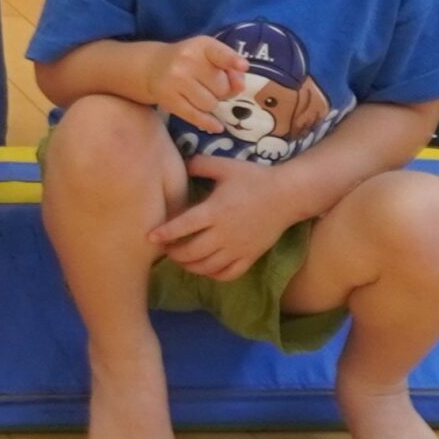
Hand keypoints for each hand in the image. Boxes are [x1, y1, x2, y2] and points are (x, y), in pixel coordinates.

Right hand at [143, 36, 248, 133]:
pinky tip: (216, 126)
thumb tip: (240, 87)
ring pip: (210, 104)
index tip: (243, 67)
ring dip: (211, 104)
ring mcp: (175, 79)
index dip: (232, 61)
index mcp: (202, 46)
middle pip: (221, 87)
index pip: (219, 53)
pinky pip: (196, 116)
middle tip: (210, 86)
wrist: (152, 66)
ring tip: (201, 95)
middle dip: (221, 91)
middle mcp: (186, 60)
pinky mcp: (168, 98)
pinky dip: (208, 123)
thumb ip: (230, 68)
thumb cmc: (189, 61)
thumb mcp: (209, 56)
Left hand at [150, 152, 286, 281]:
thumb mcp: (224, 166)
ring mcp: (238, 248)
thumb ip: (199, 165)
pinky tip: (204, 268)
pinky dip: (212, 275)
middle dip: (174, 253)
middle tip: (164, 248)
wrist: (288, 195)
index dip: (165, 233)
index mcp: (215, 211)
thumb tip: (180, 164)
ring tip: (180, 259)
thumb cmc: (254, 178)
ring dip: (189, 266)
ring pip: (208, 266)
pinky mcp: (251, 256)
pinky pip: (228, 274)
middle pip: (192, 252)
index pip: (183, 227)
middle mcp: (224, 233)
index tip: (150, 237)